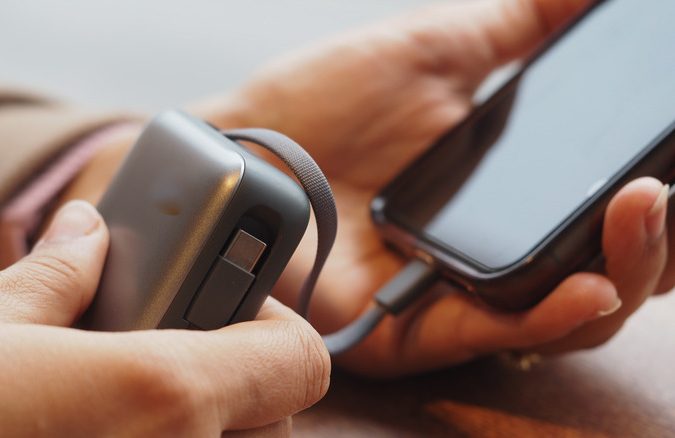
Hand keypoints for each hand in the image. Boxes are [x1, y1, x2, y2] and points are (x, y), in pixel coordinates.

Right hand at [0, 201, 328, 436]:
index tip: (224, 307)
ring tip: (115, 400)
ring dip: (193, 423)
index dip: (271, 324)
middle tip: (161, 351)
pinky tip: (90, 432)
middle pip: (270, 420)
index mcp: (161, 398)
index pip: (300, 360)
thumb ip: (60, 272)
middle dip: (230, 379)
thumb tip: (87, 230)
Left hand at [191, 0, 672, 375]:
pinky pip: (491, 334)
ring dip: (623, 274)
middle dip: (653, 240)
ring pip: (565, 316)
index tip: (670, 161)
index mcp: (502, 195)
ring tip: (649, 216)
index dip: (648, 198)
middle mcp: (488, 252)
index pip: (599, 211)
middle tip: (667, 192)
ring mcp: (452, 294)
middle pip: (600, 269)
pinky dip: (548, 315)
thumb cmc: (324, 101)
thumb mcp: (433, 49)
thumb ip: (517, 27)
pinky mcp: (408, 330)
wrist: (246, 141)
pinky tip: (587, 284)